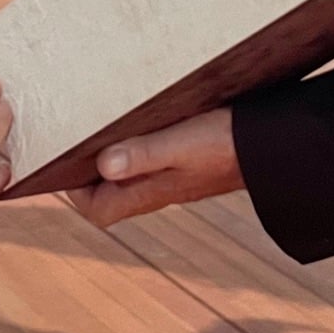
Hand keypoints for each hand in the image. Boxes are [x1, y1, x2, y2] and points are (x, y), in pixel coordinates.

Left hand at [66, 109, 241, 228]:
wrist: (269, 146)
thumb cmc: (226, 144)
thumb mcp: (180, 144)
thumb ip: (143, 154)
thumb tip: (104, 165)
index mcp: (150, 191)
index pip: (98, 211)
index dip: (75, 193)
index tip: (64, 161)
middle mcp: (157, 189)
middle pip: (108, 193)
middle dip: (85, 172)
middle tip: (71, 137)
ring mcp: (170, 178)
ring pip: (126, 176)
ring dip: (108, 156)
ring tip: (93, 126)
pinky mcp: (183, 163)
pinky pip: (145, 162)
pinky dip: (131, 146)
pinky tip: (132, 121)